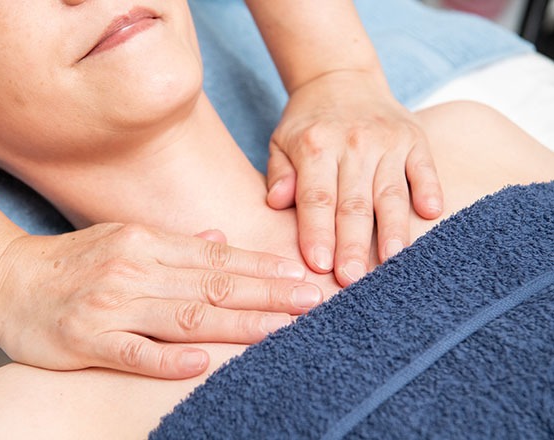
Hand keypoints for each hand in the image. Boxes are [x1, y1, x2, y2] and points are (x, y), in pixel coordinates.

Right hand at [0, 223, 320, 377]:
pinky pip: (134, 351)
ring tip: (280, 329)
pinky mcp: (87, 339)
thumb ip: (174, 244)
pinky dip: (168, 358)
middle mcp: (134, 268)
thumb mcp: (124, 239)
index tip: (300, 274)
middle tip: (312, 301)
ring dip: (236, 322)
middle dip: (267, 293)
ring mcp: (111, 304)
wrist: (6, 280)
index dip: (261, 266)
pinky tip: (202, 363)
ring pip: (184, 315)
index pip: (216, 256)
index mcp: (146, 242)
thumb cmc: (72, 262)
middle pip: (212, 283)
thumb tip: (219, 241)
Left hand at [266, 69, 442, 286]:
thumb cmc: (307, 122)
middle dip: (353, 245)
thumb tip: (276, 202)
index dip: (318, 232)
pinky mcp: (415, 138)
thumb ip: (279, 173)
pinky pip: (425, 168)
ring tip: (393, 262)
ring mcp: (388, 141)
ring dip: (393, 229)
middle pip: (354, 203)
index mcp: (316, 146)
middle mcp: (354, 143)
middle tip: (353, 279)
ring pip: (390, 193)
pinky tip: (431, 215)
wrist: (341, 77)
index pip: (316, 197)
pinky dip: (430, 190)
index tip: (319, 265)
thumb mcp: (280, 141)